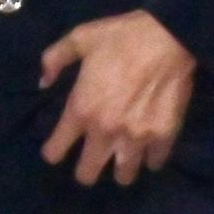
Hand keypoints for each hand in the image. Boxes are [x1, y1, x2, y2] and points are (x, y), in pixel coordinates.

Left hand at [38, 12, 192, 184]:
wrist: (170, 38)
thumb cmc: (122, 37)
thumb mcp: (79, 39)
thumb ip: (54, 59)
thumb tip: (43, 82)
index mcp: (80, 109)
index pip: (56, 150)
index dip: (53, 152)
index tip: (57, 149)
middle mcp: (105, 131)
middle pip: (87, 173)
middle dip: (86, 171)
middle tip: (91, 163)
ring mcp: (136, 137)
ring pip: (124, 175)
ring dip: (120, 171)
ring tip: (122, 164)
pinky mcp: (164, 136)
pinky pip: (155, 162)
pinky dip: (151, 160)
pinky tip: (149, 153)